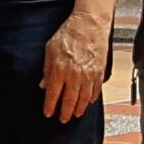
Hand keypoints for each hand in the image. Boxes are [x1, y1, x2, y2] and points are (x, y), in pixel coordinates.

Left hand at [38, 0, 111, 119]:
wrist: (89, 24)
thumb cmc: (68, 34)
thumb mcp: (50, 49)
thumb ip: (47, 69)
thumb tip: (43, 85)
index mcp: (60, 70)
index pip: (53, 95)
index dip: (50, 106)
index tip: (48, 113)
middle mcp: (74, 76)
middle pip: (69, 101)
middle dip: (65, 113)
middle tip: (63, 119)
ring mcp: (89, 76)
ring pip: (84, 99)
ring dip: (79, 109)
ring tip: (75, 114)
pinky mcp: (99, 73)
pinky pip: (96, 91)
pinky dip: (91, 99)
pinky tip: (88, 102)